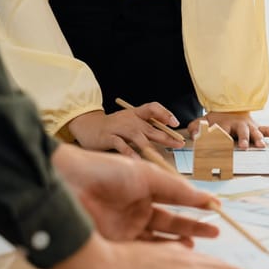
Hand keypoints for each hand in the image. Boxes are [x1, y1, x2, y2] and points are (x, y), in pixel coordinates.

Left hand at [52, 144, 218, 244]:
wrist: (70, 183)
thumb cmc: (106, 171)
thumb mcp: (149, 176)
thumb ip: (178, 189)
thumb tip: (205, 198)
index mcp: (145, 189)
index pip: (176, 199)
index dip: (196, 204)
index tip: (216, 209)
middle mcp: (137, 209)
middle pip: (171, 221)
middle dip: (193, 227)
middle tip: (215, 231)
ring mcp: (127, 227)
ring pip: (159, 238)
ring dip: (178, 242)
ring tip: (196, 245)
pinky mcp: (116, 243)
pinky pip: (142, 250)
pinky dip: (159, 252)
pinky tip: (175, 251)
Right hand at [67, 104, 183, 157]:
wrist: (89, 126)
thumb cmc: (115, 127)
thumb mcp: (131, 122)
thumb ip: (147, 127)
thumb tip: (168, 134)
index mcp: (136, 113)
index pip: (153, 108)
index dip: (165, 113)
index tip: (175, 123)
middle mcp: (129, 119)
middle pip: (151, 127)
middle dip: (167, 137)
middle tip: (179, 144)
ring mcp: (119, 128)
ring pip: (138, 137)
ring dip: (151, 147)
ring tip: (160, 158)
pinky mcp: (109, 137)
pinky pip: (121, 145)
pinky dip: (129, 152)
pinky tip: (136, 160)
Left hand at [188, 111, 268, 148]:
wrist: (231, 108)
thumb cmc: (217, 120)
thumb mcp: (203, 121)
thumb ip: (195, 128)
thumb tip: (193, 135)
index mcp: (225, 124)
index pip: (222, 131)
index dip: (221, 137)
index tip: (220, 144)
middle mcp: (239, 125)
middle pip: (242, 132)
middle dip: (243, 139)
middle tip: (244, 146)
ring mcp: (250, 126)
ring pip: (256, 131)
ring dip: (259, 138)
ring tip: (262, 145)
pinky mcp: (258, 127)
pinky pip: (268, 129)